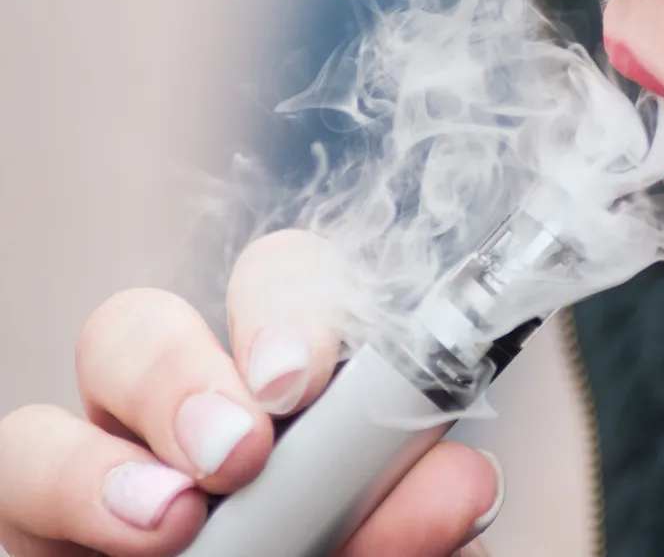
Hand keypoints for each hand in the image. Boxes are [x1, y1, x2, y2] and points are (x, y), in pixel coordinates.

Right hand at [0, 229, 502, 556]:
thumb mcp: (402, 542)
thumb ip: (421, 511)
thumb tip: (462, 480)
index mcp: (294, 387)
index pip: (282, 287)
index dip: (288, 308)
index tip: (301, 377)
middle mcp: (192, 409)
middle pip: (146, 324)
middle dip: (182, 373)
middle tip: (237, 449)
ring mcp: (108, 465)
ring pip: (64, 403)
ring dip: (106, 454)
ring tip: (174, 520)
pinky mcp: (44, 526)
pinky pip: (15, 482)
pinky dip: (67, 502)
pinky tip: (135, 538)